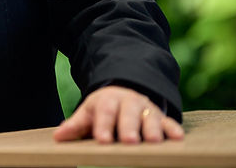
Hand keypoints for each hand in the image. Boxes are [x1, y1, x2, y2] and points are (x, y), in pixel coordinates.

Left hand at [53, 85, 184, 143]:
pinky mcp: (162, 118)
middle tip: (129, 141)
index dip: (103, 126)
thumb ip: (76, 125)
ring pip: (151, 118)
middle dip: (129, 128)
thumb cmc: (103, 109)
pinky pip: (170, 122)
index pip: (105, 112)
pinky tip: (177, 139)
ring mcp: (147, 110)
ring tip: (153, 142)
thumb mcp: (89, 112)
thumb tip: (58, 137)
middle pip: (129, 115)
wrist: (124, 93)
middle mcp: (129, 103)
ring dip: (153, 130)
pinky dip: (173, 130)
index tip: (102, 139)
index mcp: (108, 101)